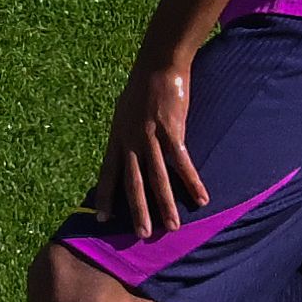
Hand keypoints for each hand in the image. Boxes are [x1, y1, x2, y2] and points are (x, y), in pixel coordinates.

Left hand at [103, 52, 207, 238]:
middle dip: (137, 210)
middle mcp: (130, 141)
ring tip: (172, 227)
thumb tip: (125, 150)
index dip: (105, 196)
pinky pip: (182, 162)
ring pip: (158, 178)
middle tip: (141, 235)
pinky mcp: (172, 131)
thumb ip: (125, 134)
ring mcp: (150, 137)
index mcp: (117, 137)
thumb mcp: (124, 113)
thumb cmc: (142, 88)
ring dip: (166, 204)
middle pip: (133, 182)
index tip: (100, 219)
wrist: (158, 65)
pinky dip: (192, 182)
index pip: (107, 173)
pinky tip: (201, 198)